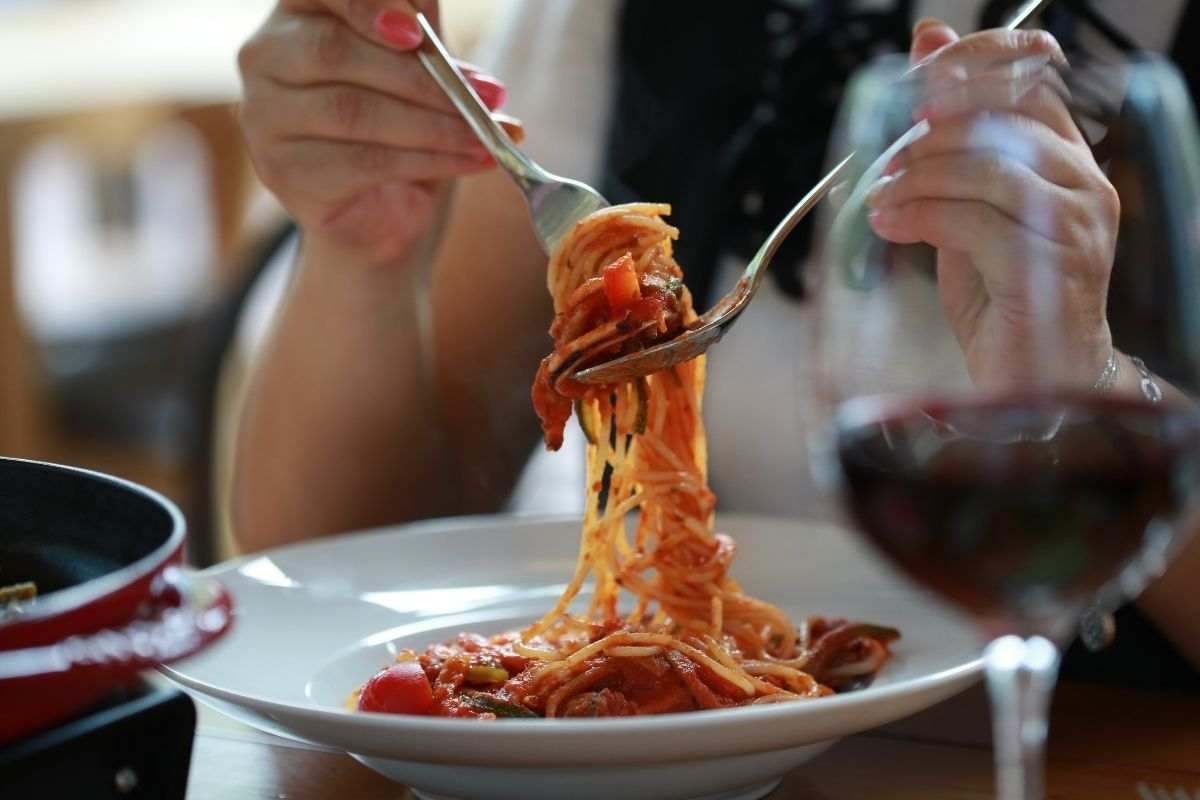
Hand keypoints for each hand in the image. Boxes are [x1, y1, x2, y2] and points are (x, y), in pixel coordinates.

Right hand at [238, 1, 515, 266]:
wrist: (378, 209)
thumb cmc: (398, 122)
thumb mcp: (417, 65)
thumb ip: (424, 35)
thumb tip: (443, 28)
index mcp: (298, 10)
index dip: (366, 5)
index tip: (417, 31)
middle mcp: (266, 56)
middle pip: (337, 53)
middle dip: (423, 77)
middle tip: (488, 96)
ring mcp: (265, 117)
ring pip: (353, 112)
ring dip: (434, 125)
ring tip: (486, 136)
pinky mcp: (284, 172)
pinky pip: (363, 162)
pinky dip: (428, 161)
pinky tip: (470, 161)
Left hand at [866, 20, 1120, 391]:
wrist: (1033, 379)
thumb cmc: (1001, 294)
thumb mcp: (964, 209)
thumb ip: (948, 142)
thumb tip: (925, 47)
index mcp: (1066, 159)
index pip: (1031, 77)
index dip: (971, 63)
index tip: (916, 81)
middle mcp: (1083, 183)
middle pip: (1002, 120)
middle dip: (928, 137)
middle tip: (883, 165)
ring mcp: (1076, 225)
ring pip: (989, 170)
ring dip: (918, 180)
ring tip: (879, 202)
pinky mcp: (1051, 268)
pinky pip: (978, 223)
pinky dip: (922, 218)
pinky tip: (889, 227)